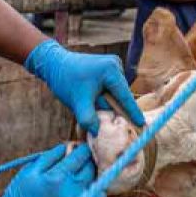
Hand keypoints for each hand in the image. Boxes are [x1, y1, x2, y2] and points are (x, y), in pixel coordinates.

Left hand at [24, 39, 144, 135]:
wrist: (53, 63)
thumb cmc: (65, 81)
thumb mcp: (77, 103)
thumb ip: (89, 119)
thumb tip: (98, 132)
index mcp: (111, 70)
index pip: (125, 97)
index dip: (133, 112)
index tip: (142, 125)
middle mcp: (115, 64)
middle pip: (120, 95)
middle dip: (115, 108)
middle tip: (110, 122)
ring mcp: (112, 64)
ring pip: (115, 92)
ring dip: (107, 102)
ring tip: (92, 105)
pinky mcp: (107, 67)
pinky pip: (110, 88)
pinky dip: (104, 96)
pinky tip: (93, 99)